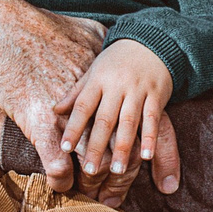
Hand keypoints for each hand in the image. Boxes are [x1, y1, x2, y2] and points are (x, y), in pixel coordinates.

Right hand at [0, 0, 139, 192]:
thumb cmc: (36, 29)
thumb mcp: (79, 28)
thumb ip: (98, 36)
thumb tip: (109, 36)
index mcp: (109, 80)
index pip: (144, 117)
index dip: (154, 144)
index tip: (149, 159)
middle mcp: (95, 97)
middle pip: (123, 143)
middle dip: (125, 169)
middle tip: (119, 183)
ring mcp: (68, 112)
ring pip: (93, 156)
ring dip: (96, 178)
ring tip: (95, 190)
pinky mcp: (38, 123)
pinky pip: (57, 163)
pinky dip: (60, 179)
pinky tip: (60, 186)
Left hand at [58, 39, 173, 180]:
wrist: (151, 41)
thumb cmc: (117, 61)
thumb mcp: (94, 71)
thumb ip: (76, 92)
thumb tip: (54, 111)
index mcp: (98, 81)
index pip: (83, 107)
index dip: (74, 128)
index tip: (64, 148)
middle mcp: (117, 86)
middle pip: (105, 120)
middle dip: (97, 146)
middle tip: (90, 171)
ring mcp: (138, 91)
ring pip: (129, 123)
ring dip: (123, 148)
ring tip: (117, 171)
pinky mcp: (157, 94)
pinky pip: (153, 119)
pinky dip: (150, 138)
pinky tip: (146, 156)